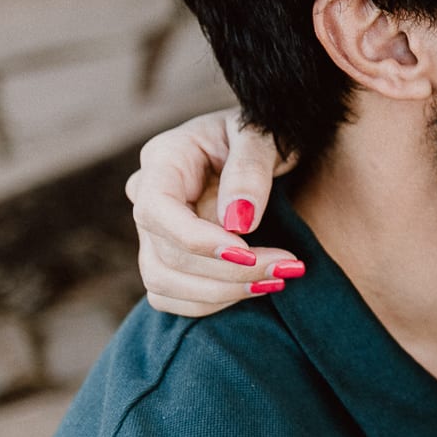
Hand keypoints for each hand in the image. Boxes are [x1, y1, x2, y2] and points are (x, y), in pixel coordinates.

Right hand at [126, 109, 297, 316]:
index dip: (197, 240)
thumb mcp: (265, 138)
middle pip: (166, 253)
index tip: (247, 252)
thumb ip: (250, 170)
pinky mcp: (168, 257)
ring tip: (277, 279)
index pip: (157, 210)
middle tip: (288, 267)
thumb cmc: (267, 134)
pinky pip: (172, 297)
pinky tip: (256, 288)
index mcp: (164, 159)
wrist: (268, 147)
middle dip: (228, 271)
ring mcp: (154, 231)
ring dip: (223, 292)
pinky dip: (213, 303)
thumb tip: (238, 222)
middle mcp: (148, 196)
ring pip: (164, 283)